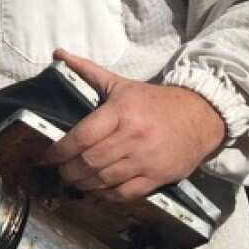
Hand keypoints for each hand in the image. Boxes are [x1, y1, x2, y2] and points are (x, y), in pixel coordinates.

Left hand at [42, 49, 225, 202]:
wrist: (200, 116)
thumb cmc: (154, 101)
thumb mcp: (121, 84)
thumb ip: (87, 70)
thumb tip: (58, 53)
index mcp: (121, 112)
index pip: (83, 136)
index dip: (61, 150)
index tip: (48, 157)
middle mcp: (133, 136)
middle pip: (91, 161)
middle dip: (69, 170)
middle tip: (60, 171)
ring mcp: (146, 159)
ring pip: (106, 179)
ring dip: (84, 184)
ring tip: (74, 181)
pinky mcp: (158, 176)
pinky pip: (126, 193)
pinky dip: (107, 196)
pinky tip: (97, 191)